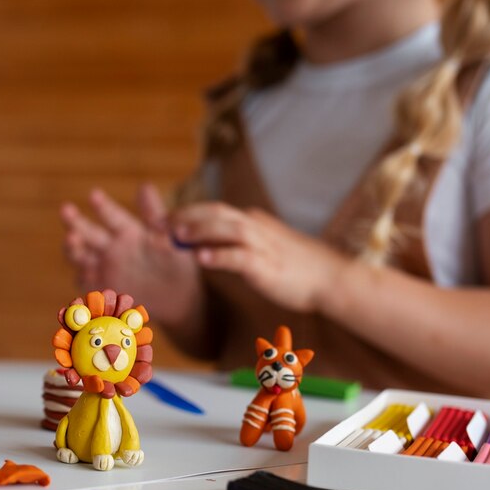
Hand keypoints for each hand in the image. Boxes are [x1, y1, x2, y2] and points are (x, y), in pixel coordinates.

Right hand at [61, 185, 200, 326]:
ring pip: (80, 255)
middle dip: (75, 221)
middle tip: (66, 210)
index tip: (94, 194)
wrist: (176, 297)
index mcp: (127, 230)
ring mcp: (102, 267)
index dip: (102, 206)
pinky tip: (83, 272)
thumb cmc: (174, 261)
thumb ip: (155, 215)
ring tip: (72, 240)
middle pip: (87, 231)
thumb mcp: (169, 238)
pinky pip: (86, 282)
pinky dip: (82, 277)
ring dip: (73, 248)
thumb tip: (145, 186)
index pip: (111, 215)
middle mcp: (110, 246)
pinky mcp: (100, 288)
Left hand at [171, 202, 348, 312]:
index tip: (160, 220)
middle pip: (215, 213)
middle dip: (184, 217)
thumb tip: (216, 236)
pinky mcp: (269, 266)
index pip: (213, 209)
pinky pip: (241, 257)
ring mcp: (264, 245)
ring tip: (175, 236)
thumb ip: (241, 239)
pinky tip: (200, 259)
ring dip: (199, 231)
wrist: (332, 279)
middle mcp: (256, 227)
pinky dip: (220, 255)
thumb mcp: (266, 246)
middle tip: (157, 225)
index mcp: (252, 221)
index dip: (185, 212)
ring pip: (227, 228)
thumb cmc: (299, 267)